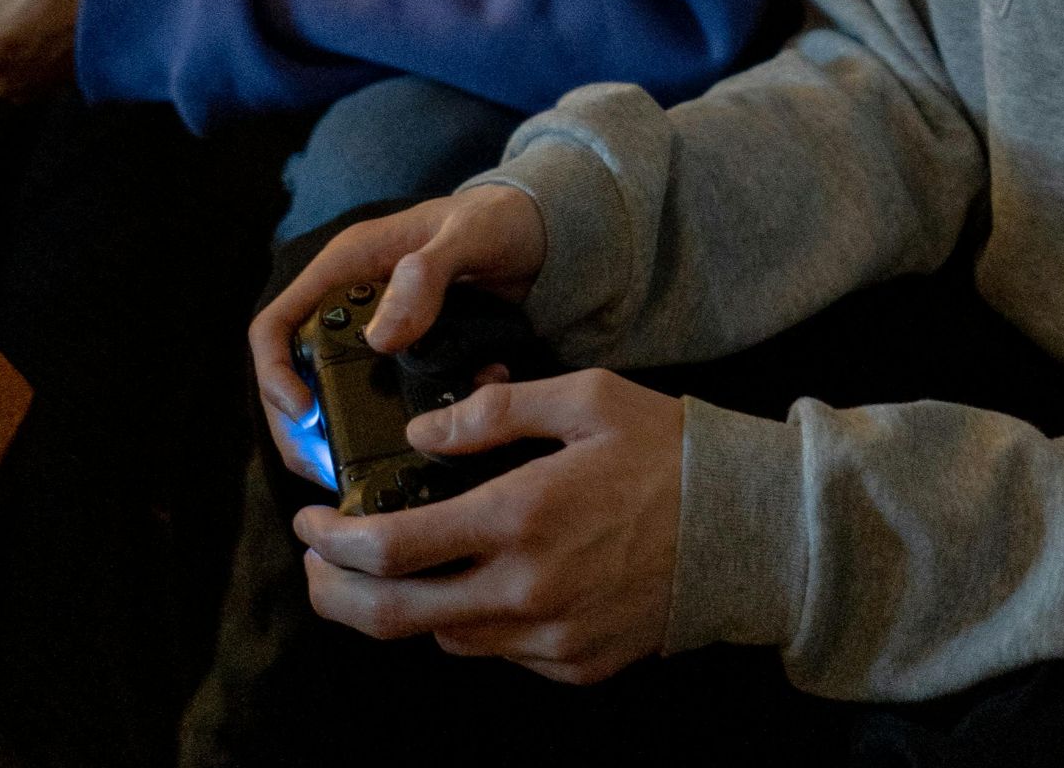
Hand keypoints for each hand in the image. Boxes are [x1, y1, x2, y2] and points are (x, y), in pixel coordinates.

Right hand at [250, 185, 546, 480]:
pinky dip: (406, 426)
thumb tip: (380, 338)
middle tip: (324, 469)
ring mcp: (380, 335)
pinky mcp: (413, 359)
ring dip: (344, 437)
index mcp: (347, 268)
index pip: (276, 325)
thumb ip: (428, 276)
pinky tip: (434, 440)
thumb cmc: (501, 219)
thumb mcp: (470, 236)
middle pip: (296, 375)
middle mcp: (352, 305)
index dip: (275, 373)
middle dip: (302, 428)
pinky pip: (391, 401)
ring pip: (336, 396)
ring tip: (357, 473)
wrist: (543, 233)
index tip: (302, 413)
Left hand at [294, 369, 684, 683]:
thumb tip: (422, 432)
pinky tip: (482, 584)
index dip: (330, 541)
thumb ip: (495, 411)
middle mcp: (526, 590)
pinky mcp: (577, 664)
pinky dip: (475, 622)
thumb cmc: (672, 452)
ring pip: (444, 637)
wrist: (754, 529)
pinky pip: (500, 652)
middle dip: (334, 593)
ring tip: (399, 567)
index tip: (309, 522)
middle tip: (316, 568)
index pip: (389, 548)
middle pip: (392, 616)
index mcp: (519, 516)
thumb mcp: (587, 399)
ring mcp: (552, 637)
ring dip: (407, 605)